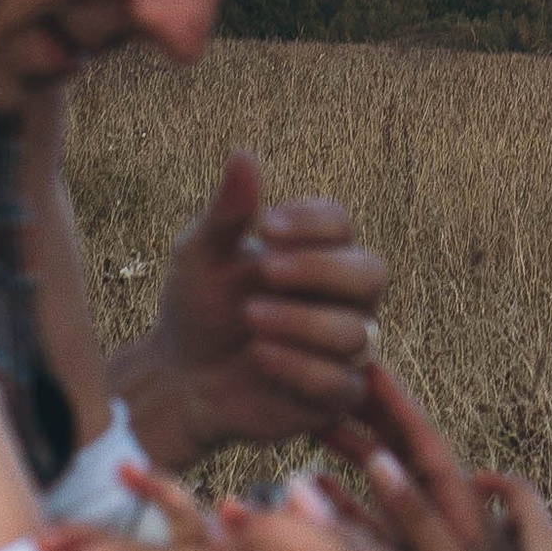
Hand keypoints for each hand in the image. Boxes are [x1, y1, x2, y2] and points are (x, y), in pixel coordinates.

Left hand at [116, 153, 388, 467]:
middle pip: (371, 274)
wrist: (180, 376)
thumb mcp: (202, 255)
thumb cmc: (198, 306)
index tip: (265, 225)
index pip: (341, 224)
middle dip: (320, 270)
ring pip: (356, 332)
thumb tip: (243, 154)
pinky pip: (341, 383)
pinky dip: (299, 366)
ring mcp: (343, 349)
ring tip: (251, 317)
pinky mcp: (334, 396)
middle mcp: (342, 298)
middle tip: (267, 269)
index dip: (311, 222)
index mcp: (316, 253)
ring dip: (301, 321)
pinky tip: (258, 354)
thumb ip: (228, 212)